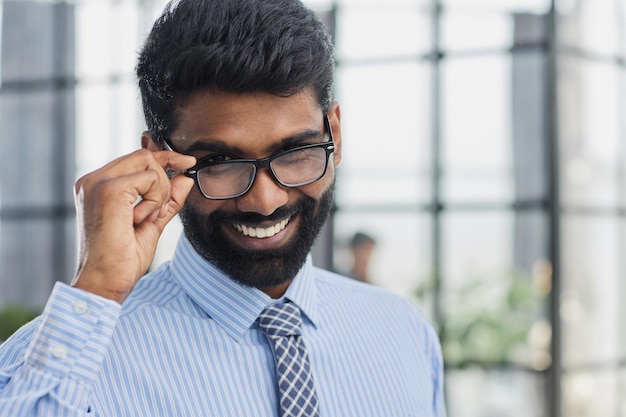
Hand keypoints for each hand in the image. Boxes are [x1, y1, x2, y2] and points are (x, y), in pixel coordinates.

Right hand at [71, 149, 195, 303]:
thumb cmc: (122, 259)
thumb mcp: (152, 223)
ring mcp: (99, 182)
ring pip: (149, 164)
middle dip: (164, 181)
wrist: (105, 282)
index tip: (188, 162)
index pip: (136, 158)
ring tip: (145, 219)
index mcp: (97, 186)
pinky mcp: (110, 190)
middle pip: (144, 156)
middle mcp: (93, 180)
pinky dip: (155, 201)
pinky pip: (151, 179)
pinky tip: (140, 220)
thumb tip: (185, 178)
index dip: (165, 157)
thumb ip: (167, 199)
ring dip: (159, 194)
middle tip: (158, 212)